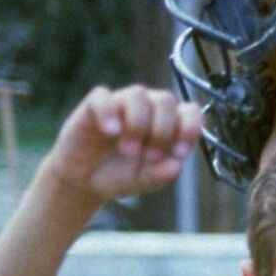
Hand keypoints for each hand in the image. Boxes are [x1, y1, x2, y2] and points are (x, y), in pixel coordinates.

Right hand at [41, 86, 200, 205]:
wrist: (85, 180)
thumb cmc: (121, 174)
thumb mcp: (143, 181)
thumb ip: (160, 174)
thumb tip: (176, 166)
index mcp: (169, 123)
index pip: (190, 111)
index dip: (190, 128)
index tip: (179, 153)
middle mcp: (148, 107)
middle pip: (165, 100)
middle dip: (161, 131)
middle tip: (149, 157)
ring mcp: (121, 103)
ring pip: (137, 94)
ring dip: (137, 123)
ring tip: (128, 150)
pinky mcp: (95, 105)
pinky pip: (102, 96)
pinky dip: (108, 112)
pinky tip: (110, 132)